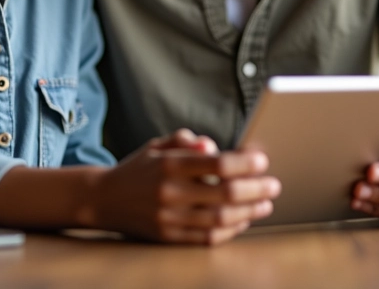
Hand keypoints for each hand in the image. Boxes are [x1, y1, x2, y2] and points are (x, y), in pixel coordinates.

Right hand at [86, 129, 280, 244]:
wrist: (104, 199)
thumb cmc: (139, 168)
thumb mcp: (158, 145)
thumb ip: (186, 140)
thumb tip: (212, 146)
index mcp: (169, 164)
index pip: (216, 164)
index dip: (244, 163)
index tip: (262, 160)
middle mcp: (171, 192)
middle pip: (224, 194)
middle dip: (255, 189)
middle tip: (274, 184)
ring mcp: (170, 218)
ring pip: (220, 219)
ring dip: (249, 212)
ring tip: (265, 204)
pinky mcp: (170, 237)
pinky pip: (207, 237)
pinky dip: (231, 230)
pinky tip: (243, 220)